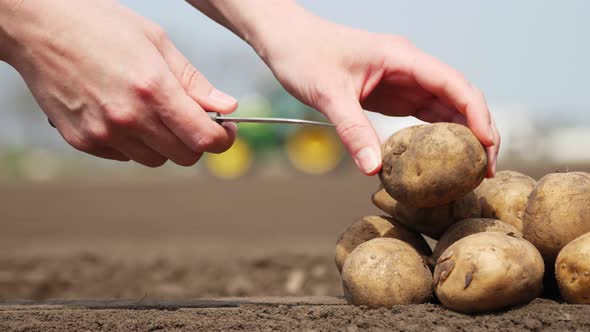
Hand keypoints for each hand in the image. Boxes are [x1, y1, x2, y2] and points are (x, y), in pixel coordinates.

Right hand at [0, 0, 236, 166]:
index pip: (203, 138)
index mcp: (153, 89)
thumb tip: (226, 106)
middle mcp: (129, 118)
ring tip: (152, 113)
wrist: (39, 27)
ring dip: (164, 144)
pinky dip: (134, 143)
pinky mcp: (84, 142)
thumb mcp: (157, 42)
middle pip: (184, 156)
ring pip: (155, 160)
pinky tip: (125, 115)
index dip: (222, 139)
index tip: (224, 131)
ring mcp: (104, 133)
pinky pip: (125, 156)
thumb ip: (194, 81)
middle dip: (196, 141)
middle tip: (192, 120)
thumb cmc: (100, 25)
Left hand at [254, 12, 499, 176]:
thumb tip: (374, 170)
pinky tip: (443, 159)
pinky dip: (437, 136)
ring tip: (472, 170)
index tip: (488, 146)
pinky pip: (423, 115)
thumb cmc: (305, 56)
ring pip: (444, 107)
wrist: (287, 41)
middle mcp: (409, 67)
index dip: (476, 114)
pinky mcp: (392, 94)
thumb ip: (352, 129)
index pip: (453, 83)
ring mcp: (403, 81)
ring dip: (461, 136)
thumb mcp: (328, 93)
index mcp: (402, 57)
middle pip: (458, 96)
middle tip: (485, 168)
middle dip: (478, 130)